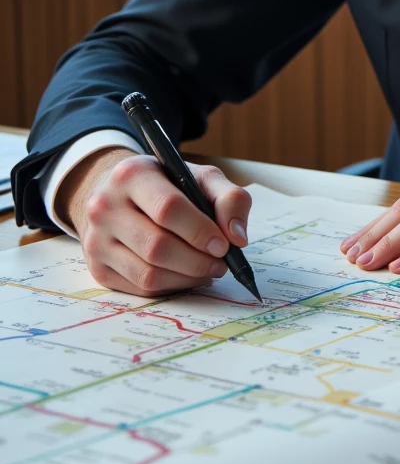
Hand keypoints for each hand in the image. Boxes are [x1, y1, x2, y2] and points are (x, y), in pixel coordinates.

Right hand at [58, 146, 251, 296]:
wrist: (117, 194)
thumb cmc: (165, 185)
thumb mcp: (198, 176)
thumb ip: (228, 198)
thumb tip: (238, 237)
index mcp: (131, 175)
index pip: (168, 208)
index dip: (200, 231)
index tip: (224, 244)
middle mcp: (104, 207)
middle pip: (157, 246)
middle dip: (198, 260)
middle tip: (221, 262)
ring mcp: (96, 241)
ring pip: (148, 274)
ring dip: (187, 277)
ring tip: (208, 269)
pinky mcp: (98, 268)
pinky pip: (140, 288)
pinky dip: (172, 286)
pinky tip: (186, 275)